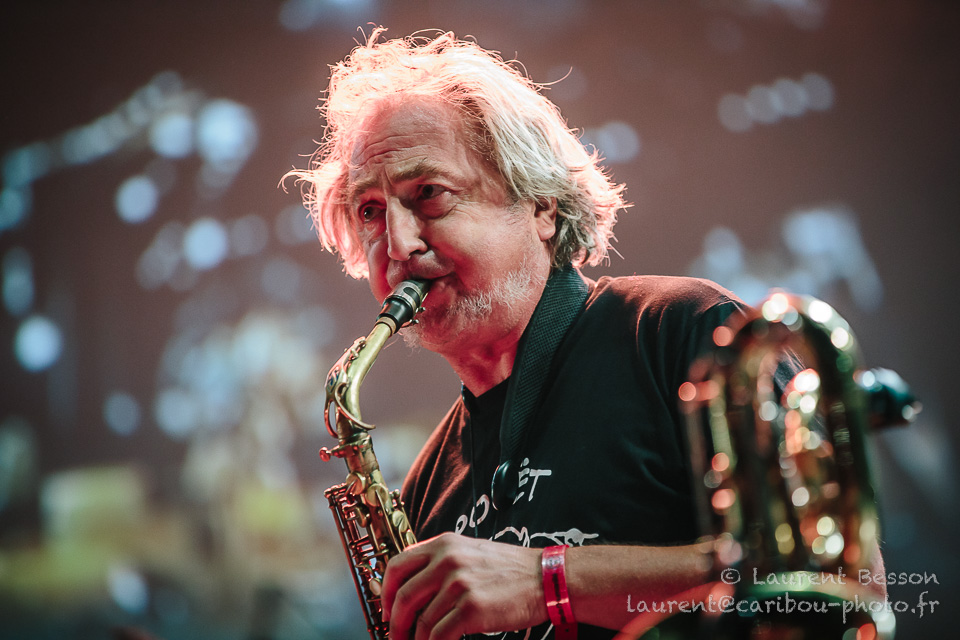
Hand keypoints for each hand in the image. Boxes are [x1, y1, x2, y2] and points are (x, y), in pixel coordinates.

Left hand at [381, 532, 547, 639]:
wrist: (545, 578)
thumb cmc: (509, 569)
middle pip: (403, 596)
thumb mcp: (470, 552)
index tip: (386, 609)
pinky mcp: (471, 608)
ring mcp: (459, 583)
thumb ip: (441, 563)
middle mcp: (447, 560)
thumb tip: (411, 587)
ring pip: (420, 620)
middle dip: (394, 623)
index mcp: (443, 544)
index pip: (397, 565)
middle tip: (396, 636)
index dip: (385, 592)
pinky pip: (439, 635)